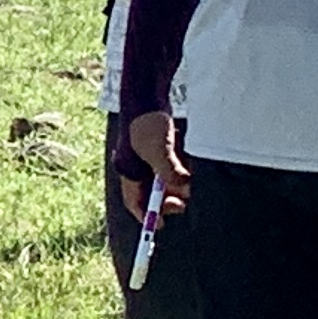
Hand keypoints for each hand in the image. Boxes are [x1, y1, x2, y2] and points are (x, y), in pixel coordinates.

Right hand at [118, 110, 188, 225]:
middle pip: (152, 193)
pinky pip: (172, 165)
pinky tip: (187, 157)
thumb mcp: (159, 149)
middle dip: (168, 197)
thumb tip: (183, 190)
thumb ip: (170, 171)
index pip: (133, 200)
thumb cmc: (147, 121)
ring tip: (188, 173)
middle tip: (184, 201)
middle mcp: (137, 166)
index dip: (145, 215)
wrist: (147, 93)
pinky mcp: (160, 147)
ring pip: (165, 179)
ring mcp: (148, 157)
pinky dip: (181, 166)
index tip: (160, 225)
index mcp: (129, 170)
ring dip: (178, 180)